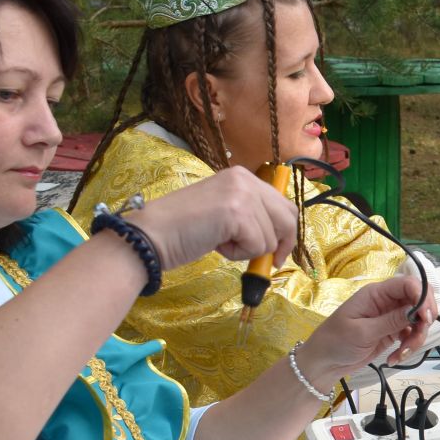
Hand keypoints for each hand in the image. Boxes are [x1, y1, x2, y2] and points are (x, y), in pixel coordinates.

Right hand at [125, 166, 297, 272]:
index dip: (285, 232)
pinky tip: (216, 244)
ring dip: (248, 250)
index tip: (278, 253)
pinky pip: (258, 246)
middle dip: (281, 244)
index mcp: (242, 176)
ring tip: (219, 241)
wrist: (152, 234)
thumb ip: (250, 216)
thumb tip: (279, 240)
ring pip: (271, 237)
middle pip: (288, 217)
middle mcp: (245, 179)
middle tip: (266, 263)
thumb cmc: (183, 229)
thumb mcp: (224, 213)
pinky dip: (238, 254)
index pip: (283, 204)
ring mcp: (242, 194)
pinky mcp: (238, 213)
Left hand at [297, 274, 438, 383]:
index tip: (426, 317)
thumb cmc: (336, 341)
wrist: (324, 363)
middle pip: (418, 301)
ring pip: (417, 321)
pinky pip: (410, 335)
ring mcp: (390, 317)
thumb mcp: (362, 332)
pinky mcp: (392, 332)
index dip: (422, 296)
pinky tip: (395, 358)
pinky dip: (408, 348)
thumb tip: (416, 310)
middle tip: (420, 335)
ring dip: (416, 338)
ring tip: (402, 354)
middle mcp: (386, 302)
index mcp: (376, 294)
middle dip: (424, 319)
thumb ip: (391, 321)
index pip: (407, 284)